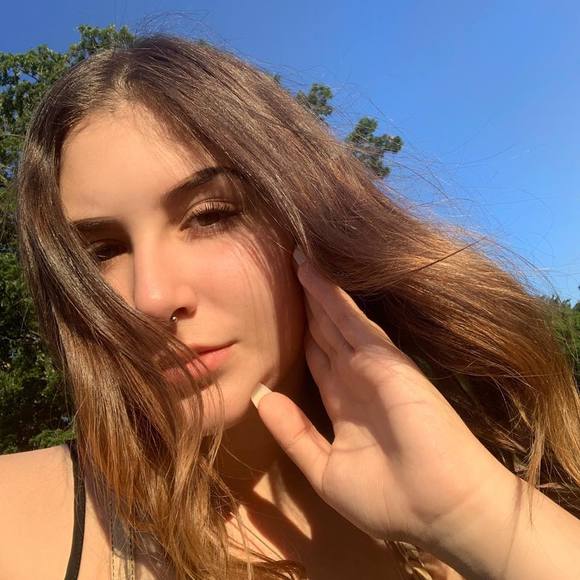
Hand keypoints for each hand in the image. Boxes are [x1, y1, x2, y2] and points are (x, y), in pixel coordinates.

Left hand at [252, 247, 510, 550]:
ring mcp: (372, 365)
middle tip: (281, 268)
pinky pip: (353, 322)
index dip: (298, 333)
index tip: (274, 310)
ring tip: (294, 258)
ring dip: (315, 290)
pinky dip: (333, 296)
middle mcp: (356, 378)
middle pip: (323, 331)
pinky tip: (314, 273)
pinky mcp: (387, 358)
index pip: (315, 358)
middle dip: (304, 303)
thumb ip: (294, 433)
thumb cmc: (387, 500)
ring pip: (335, 319)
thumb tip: (262, 398)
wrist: (440, 511)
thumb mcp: (325, 470)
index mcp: (343, 404)